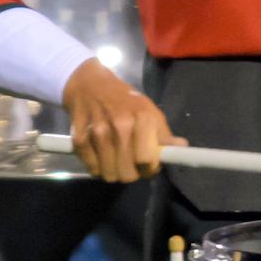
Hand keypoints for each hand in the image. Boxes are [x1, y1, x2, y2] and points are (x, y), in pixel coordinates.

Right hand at [63, 57, 183, 182]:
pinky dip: (98, 168)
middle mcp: (119, 125)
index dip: (150, 169)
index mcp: (142, 117)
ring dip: (115, 172)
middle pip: (128, 173)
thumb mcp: (149, 110)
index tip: (149, 166)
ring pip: (109, 175)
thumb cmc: (124, 100)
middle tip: (132, 164)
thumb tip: (181, 149)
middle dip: (133, 173)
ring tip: (116, 159)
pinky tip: (101, 155)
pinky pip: (92, 170)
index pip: (147, 160)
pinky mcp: (79, 139)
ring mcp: (97, 133)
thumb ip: (164, 134)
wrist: (89, 85)